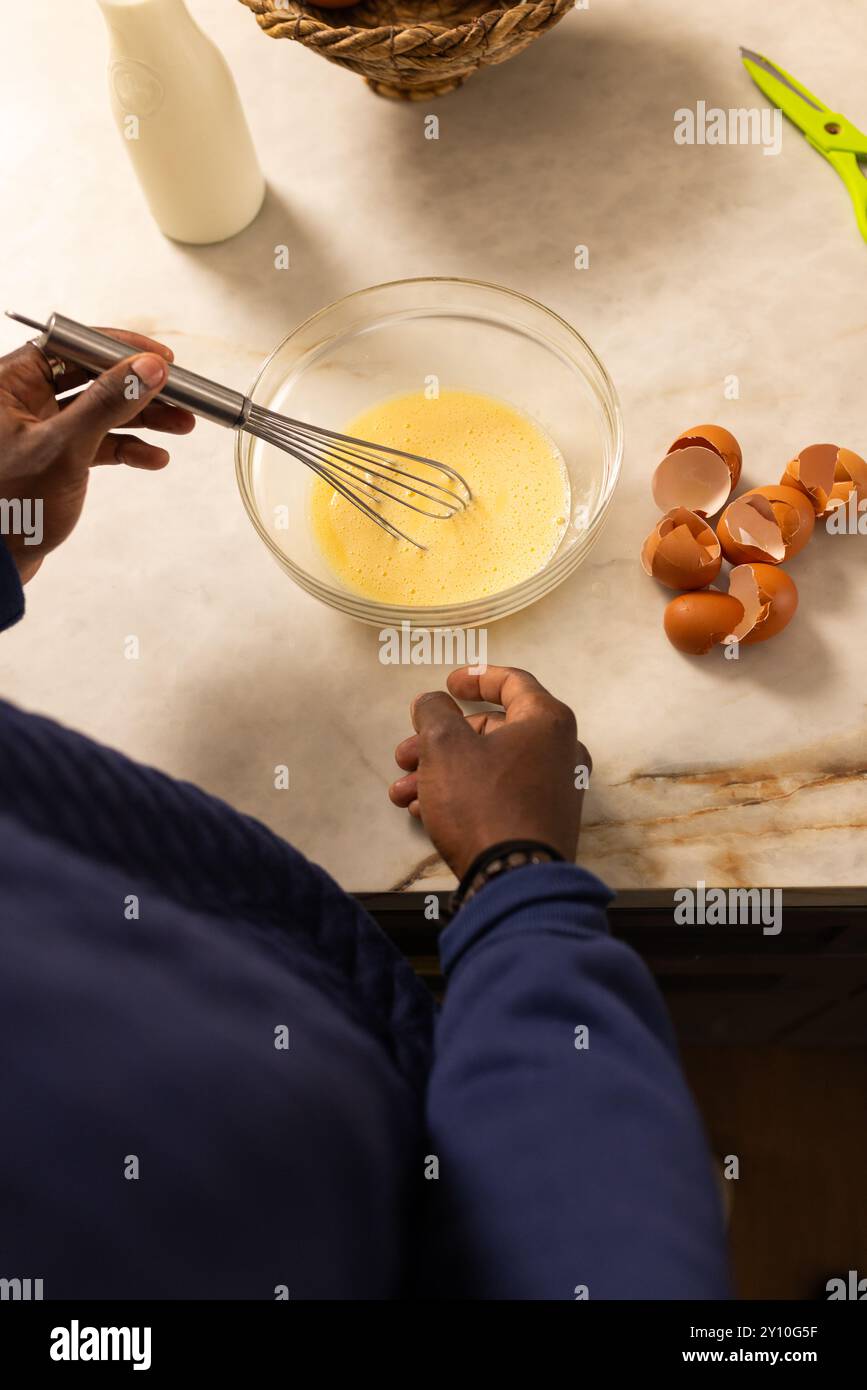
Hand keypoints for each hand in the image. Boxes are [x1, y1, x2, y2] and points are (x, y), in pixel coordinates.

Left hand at [0, 331, 194, 581]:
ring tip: (182, 425)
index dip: (119, 348)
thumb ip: (108, 403)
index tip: (159, 358)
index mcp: (9, 382)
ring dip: (142, 419)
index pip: (71, 345)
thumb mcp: (65, 447)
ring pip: (100, 412)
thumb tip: (148, 368)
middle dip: (139, 389)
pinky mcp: (53, 460)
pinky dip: (126, 449)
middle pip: (92, 378)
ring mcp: (39, 431)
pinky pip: (96, 443)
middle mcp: (22, 400)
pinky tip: (154, 458)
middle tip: (180, 396)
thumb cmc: (10, 505)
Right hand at [389, 665, 589, 879]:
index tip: (448, 684)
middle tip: (405, 754)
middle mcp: (560, 752)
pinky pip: (499, 795)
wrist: (513, 879)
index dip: (475, 677)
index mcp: (547, 721)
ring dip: (442, 773)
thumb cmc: (483, 803)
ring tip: (403, 792)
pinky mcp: (543, 823)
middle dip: (440, 741)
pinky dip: (463, 795)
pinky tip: (424, 812)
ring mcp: (555, 791)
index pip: (513, 682)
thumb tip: (432, 702)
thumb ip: (434, 713)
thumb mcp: (445, 746)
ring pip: (489, 767)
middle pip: (492, 731)